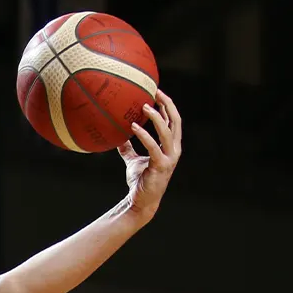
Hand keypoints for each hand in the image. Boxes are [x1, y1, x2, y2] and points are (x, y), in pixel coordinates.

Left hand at [117, 91, 182, 220]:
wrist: (141, 200)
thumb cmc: (139, 181)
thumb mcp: (132, 160)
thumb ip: (128, 148)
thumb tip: (116, 136)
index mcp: (170, 146)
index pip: (173, 121)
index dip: (167, 105)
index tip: (156, 91)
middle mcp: (174, 150)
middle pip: (175, 121)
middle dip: (167, 105)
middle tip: (155, 92)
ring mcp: (170, 158)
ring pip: (167, 131)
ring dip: (156, 117)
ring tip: (144, 106)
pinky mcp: (161, 166)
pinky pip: (153, 146)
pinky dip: (144, 135)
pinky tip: (133, 127)